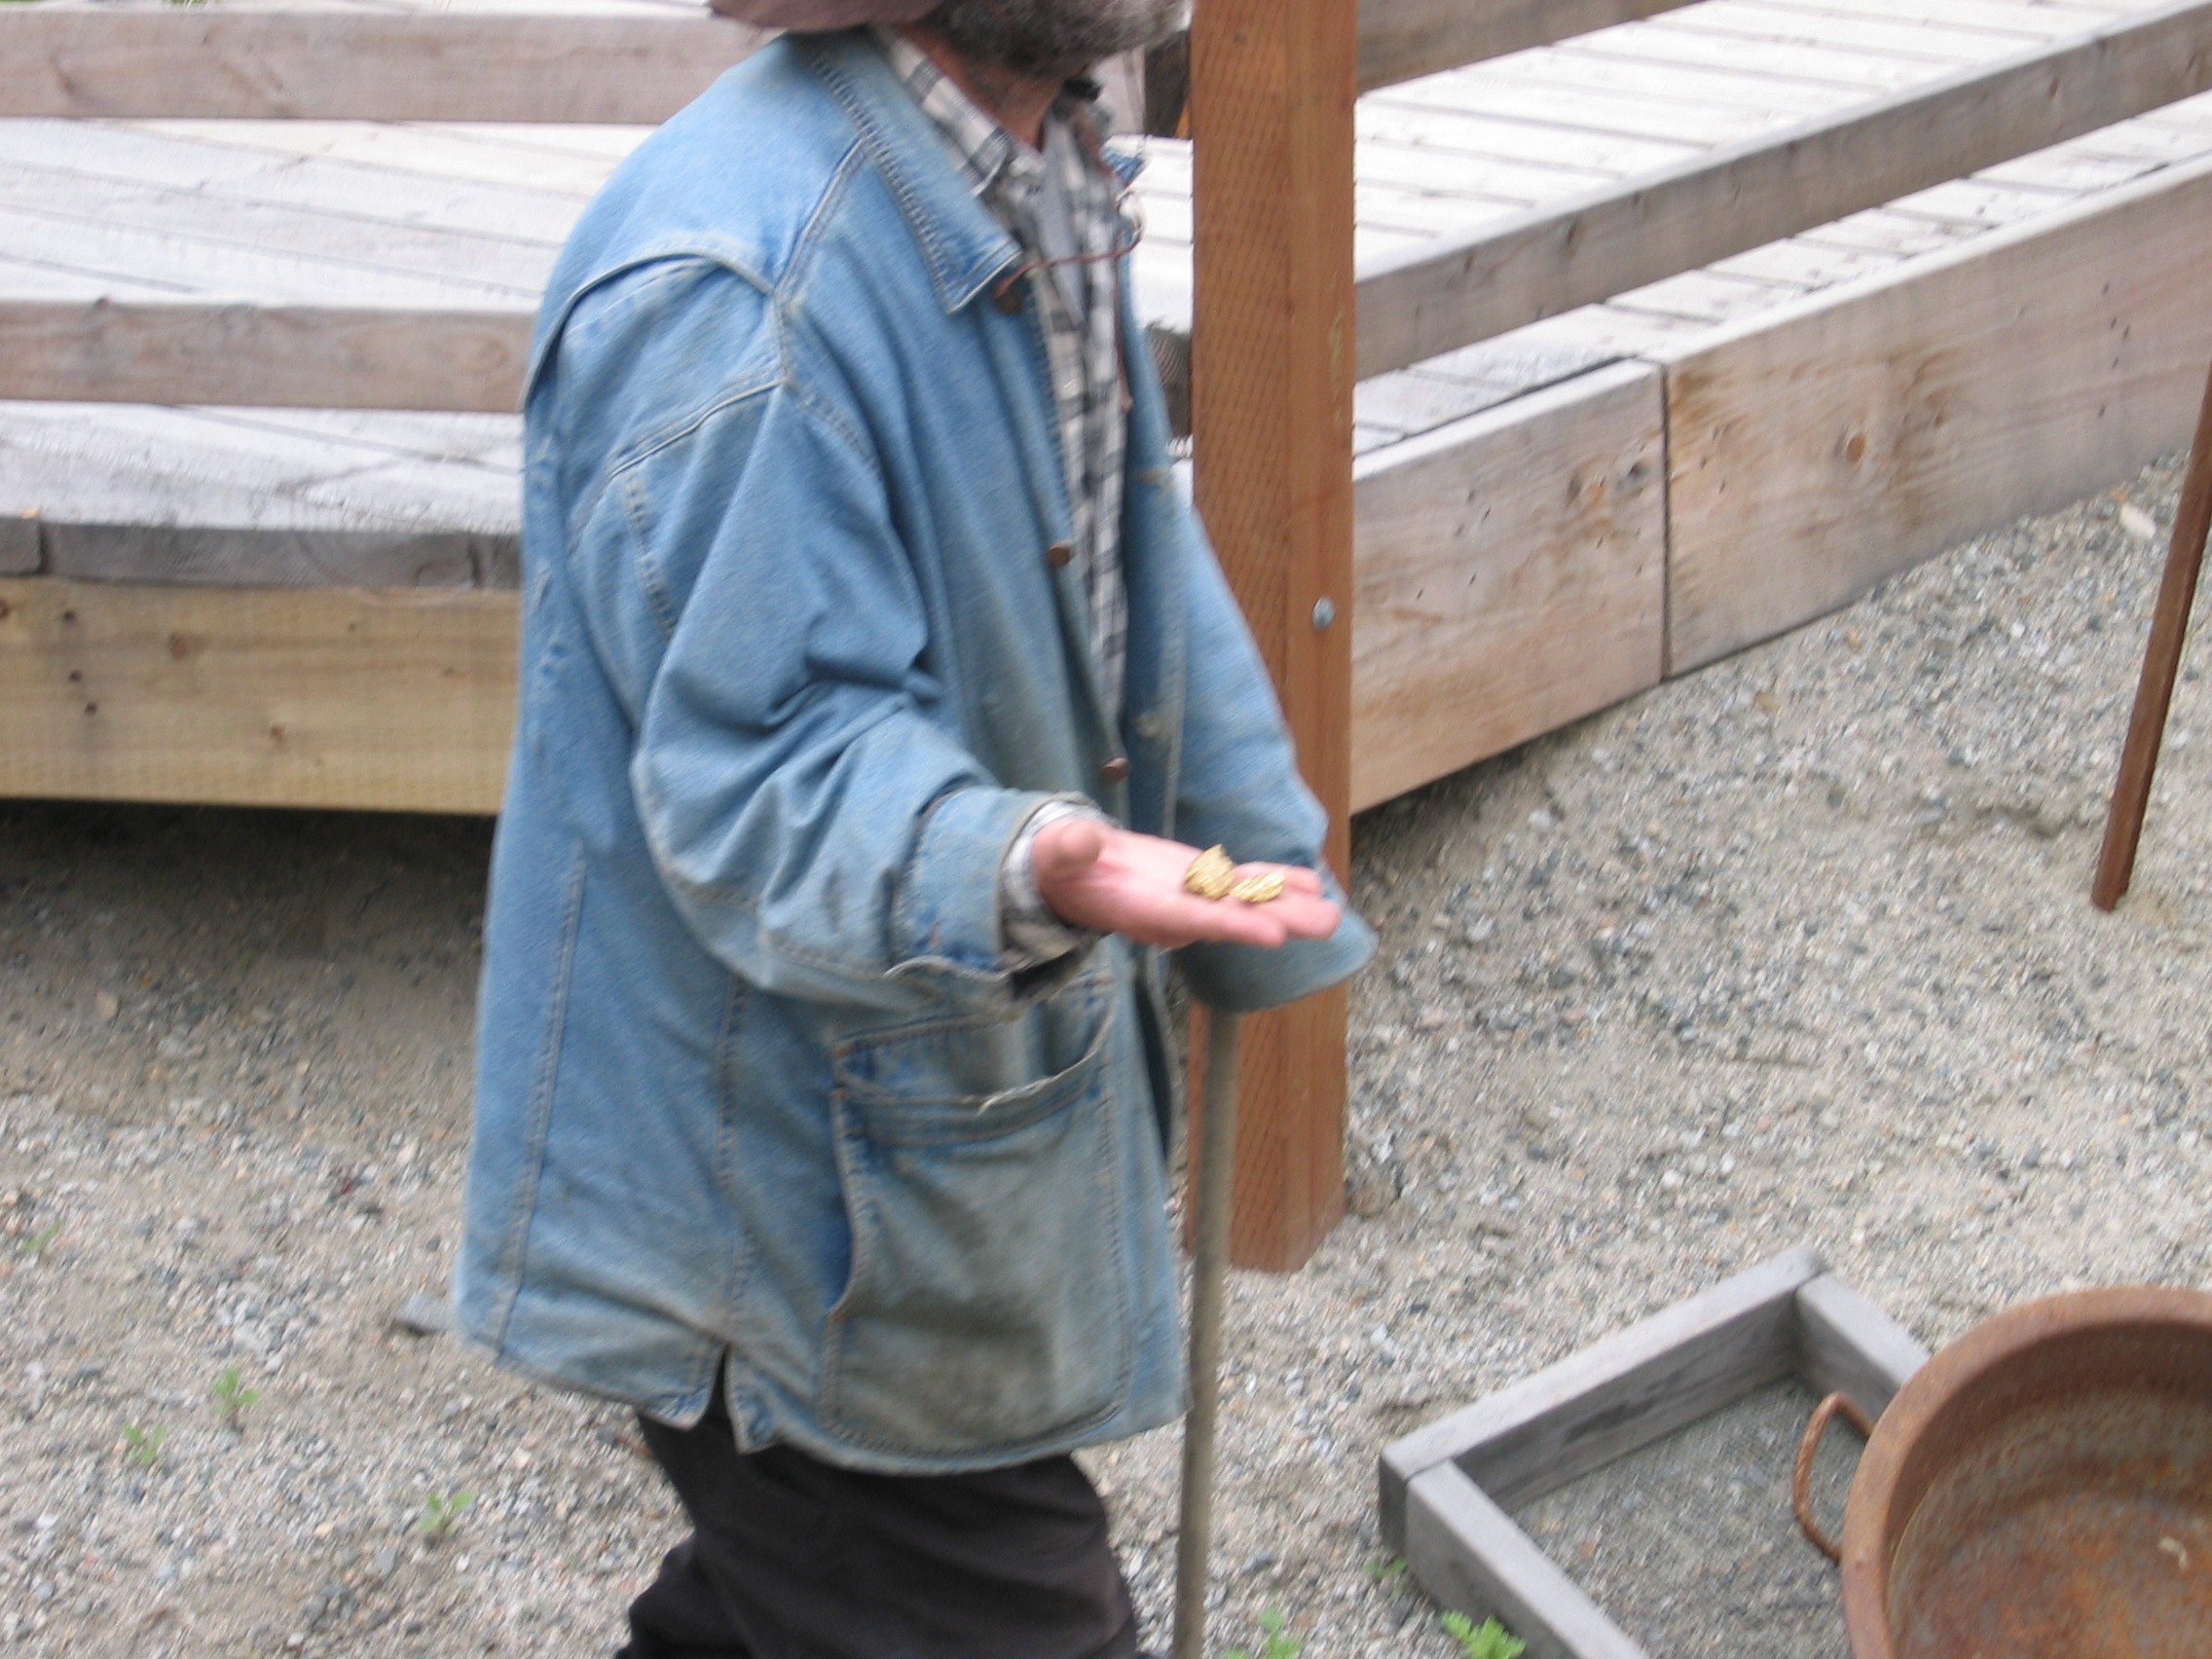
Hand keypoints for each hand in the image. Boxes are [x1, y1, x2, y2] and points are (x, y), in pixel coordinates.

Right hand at [1031, 817, 1341, 949]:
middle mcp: (1175, 910)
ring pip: (1245, 902)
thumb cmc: (1060, 866)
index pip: (1192, 920)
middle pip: (1232, 917)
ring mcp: (1191, 895)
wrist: (1072, 874)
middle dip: (1277, 921)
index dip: (1232, 925)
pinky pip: (1241, 883)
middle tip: (1324, 926)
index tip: (1273, 934)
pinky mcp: (1198, 879)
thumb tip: (1083, 837)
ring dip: (1288, 905)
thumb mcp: (1057, 854)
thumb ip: (1070, 848)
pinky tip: (1311, 884)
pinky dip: (1275, 883)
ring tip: (1332, 911)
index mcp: (1142, 908)